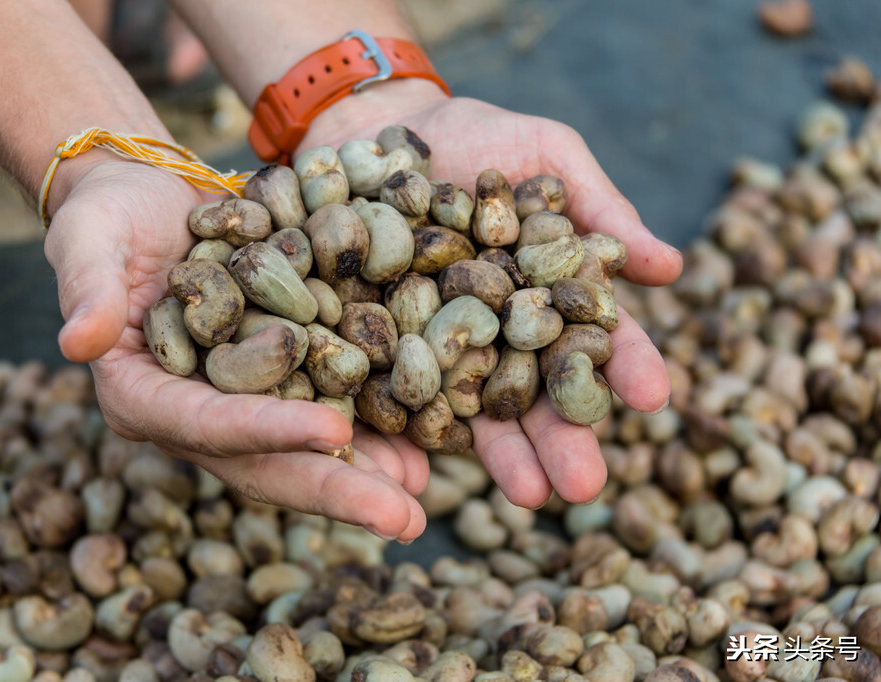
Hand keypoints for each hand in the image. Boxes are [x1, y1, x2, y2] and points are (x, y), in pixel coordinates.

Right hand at [44, 158, 427, 541]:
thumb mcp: (87, 242)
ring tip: (422, 497)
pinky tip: (420, 452)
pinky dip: (370, 433)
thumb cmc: (109, 219)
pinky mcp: (274, 380)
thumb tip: (75, 343)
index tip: (334, 430)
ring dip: (364, 479)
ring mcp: (238, 403)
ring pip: (303, 453)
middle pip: (266, 462)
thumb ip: (87, 290)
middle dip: (335, 490)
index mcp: (145, 395)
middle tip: (404, 520)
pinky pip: (324, 411)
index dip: (269, 430)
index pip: (208, 425)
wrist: (148, 204)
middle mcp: (195, 413)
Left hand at [301, 81, 683, 508]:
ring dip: (504, 455)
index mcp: (553, 296)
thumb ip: (599, 209)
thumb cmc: (479, 138)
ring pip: (477, 409)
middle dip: (564, 439)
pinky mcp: (384, 349)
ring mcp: (444, 347)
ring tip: (529, 496)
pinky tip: (430, 467)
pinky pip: (399, 394)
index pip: (598, 339)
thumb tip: (670, 268)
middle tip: (587, 486)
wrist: (380, 129)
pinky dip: (415, 429)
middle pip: (538, 394)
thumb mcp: (547, 155)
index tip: (653, 396)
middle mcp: (505, 335)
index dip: (625, 367)